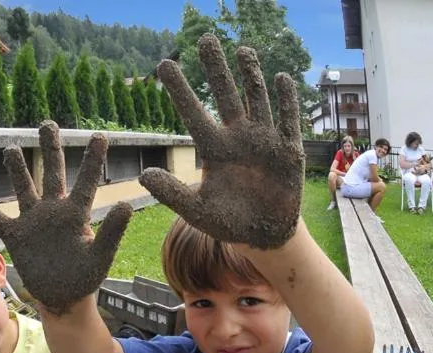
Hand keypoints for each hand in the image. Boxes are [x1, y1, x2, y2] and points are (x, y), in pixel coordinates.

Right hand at [0, 121, 132, 313]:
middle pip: (52, 172)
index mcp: (76, 214)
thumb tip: (126, 204)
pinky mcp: (16, 236)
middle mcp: (54, 211)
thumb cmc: (85, 278)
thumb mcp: (100, 256)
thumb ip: (112, 232)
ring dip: (16, 169)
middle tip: (48, 124)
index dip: (93, 159)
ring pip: (23, 187)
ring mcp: (33, 221)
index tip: (100, 135)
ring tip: (10, 148)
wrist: (62, 297)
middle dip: (50, 148)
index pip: (86, 181)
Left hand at [140, 33, 304, 248]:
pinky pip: (288, 119)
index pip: (193, 113)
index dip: (180, 90)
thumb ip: (172, 193)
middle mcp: (237, 137)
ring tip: (242, 50)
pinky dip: (286, 100)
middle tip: (204, 39)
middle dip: (216, 68)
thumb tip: (143, 175)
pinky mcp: (288, 149)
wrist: (264, 234)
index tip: (164, 64)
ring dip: (251, 75)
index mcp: (213, 149)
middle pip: (225, 95)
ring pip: (256, 99)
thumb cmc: (228, 220)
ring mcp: (264, 139)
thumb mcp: (197, 211)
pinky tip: (281, 78)